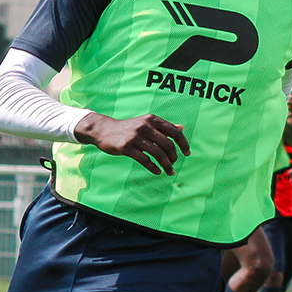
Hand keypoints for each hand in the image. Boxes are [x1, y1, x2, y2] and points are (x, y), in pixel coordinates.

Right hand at [75, 112, 189, 174]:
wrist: (104, 130)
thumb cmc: (128, 128)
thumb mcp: (146, 123)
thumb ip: (163, 126)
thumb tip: (182, 128)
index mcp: (152, 119)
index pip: (174, 131)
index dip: (183, 143)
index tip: (187, 153)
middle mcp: (145, 126)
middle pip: (167, 144)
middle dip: (174, 156)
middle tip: (174, 163)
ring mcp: (135, 136)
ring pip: (157, 153)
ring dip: (166, 165)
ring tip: (169, 171)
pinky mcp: (126, 147)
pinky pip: (145, 160)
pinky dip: (153, 167)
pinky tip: (157, 171)